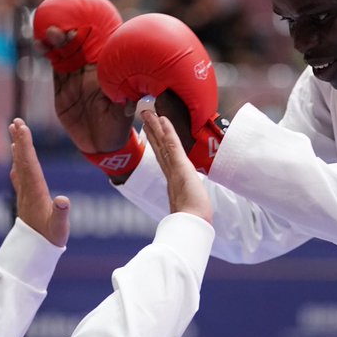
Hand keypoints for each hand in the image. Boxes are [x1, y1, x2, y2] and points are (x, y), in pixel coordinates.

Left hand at [9, 118, 70, 246]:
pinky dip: (18, 162)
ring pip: (19, 165)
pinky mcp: (25, 198)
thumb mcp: (60, 228)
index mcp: (36, 192)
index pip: (30, 163)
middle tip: (16, 121)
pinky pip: (20, 174)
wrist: (35, 252)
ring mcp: (24, 193)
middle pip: (22, 160)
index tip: (22, 128)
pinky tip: (16, 157)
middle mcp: (27, 189)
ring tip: (13, 131)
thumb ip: (61, 213)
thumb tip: (63, 199)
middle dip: (19, 140)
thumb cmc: (51, 238)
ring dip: (17, 147)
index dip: (26, 145)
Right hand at [41, 26, 133, 153]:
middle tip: (61, 28)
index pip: (101, 46)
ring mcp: (75, 74)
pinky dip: (47, 53)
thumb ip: (125, 100)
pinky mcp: (61, 84)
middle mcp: (91, 68)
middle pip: (80, 44)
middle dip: (70, 33)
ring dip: (56, 40)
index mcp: (108, 70)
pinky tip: (40, 45)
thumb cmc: (117, 125)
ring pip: (64, 51)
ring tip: (49, 33)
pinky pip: (54, 65)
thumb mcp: (123, 112)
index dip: (93, 33)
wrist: (99, 143)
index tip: (84, 26)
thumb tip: (134, 94)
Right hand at [141, 109, 211, 224]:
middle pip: (159, 147)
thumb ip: (186, 202)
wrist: (192, 224)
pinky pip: (173, 146)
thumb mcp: (190, 206)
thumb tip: (186, 206)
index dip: (156, 141)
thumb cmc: (193, 219)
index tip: (150, 129)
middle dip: (151, 131)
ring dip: (155, 127)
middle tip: (144, 114)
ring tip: (147, 112)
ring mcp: (174, 169)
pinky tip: (163, 120)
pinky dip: (168, 133)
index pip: (164, 155)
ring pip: (163, 144)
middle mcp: (171, 172)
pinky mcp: (180, 168)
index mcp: (174, 179)